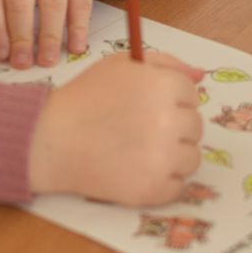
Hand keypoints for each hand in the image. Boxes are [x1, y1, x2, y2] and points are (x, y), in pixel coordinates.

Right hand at [28, 51, 203, 205]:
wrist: (51, 139)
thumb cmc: (85, 98)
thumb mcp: (120, 64)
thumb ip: (165, 63)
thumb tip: (200, 76)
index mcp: (163, 86)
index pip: (191, 95)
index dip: (168, 99)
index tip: (144, 106)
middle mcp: (168, 120)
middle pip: (195, 126)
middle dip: (172, 126)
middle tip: (138, 129)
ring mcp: (162, 158)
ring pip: (192, 158)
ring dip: (172, 155)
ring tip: (138, 150)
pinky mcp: (152, 189)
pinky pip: (178, 186)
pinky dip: (162, 182)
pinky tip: (136, 170)